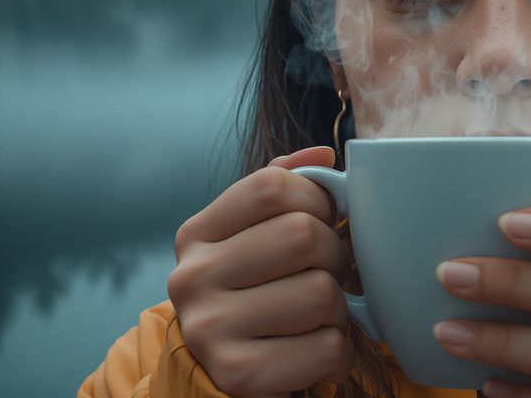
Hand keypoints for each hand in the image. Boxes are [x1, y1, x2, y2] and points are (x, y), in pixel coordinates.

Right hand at [167, 146, 354, 396]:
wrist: (216, 380)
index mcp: (196, 234)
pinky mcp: (239, 375)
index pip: (272, 185)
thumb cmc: (253, 296)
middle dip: (335, 256)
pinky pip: (327, 347)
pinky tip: (314, 350)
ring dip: (339, 309)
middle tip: (329, 274)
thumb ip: (282, 188)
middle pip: (303, 235)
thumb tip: (323, 155)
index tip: (322, 221)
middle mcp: (191, 278)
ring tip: (318, 317)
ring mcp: (209, 328)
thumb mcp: (253, 238)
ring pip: (322, 293)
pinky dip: (338, 352)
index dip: (316, 199)